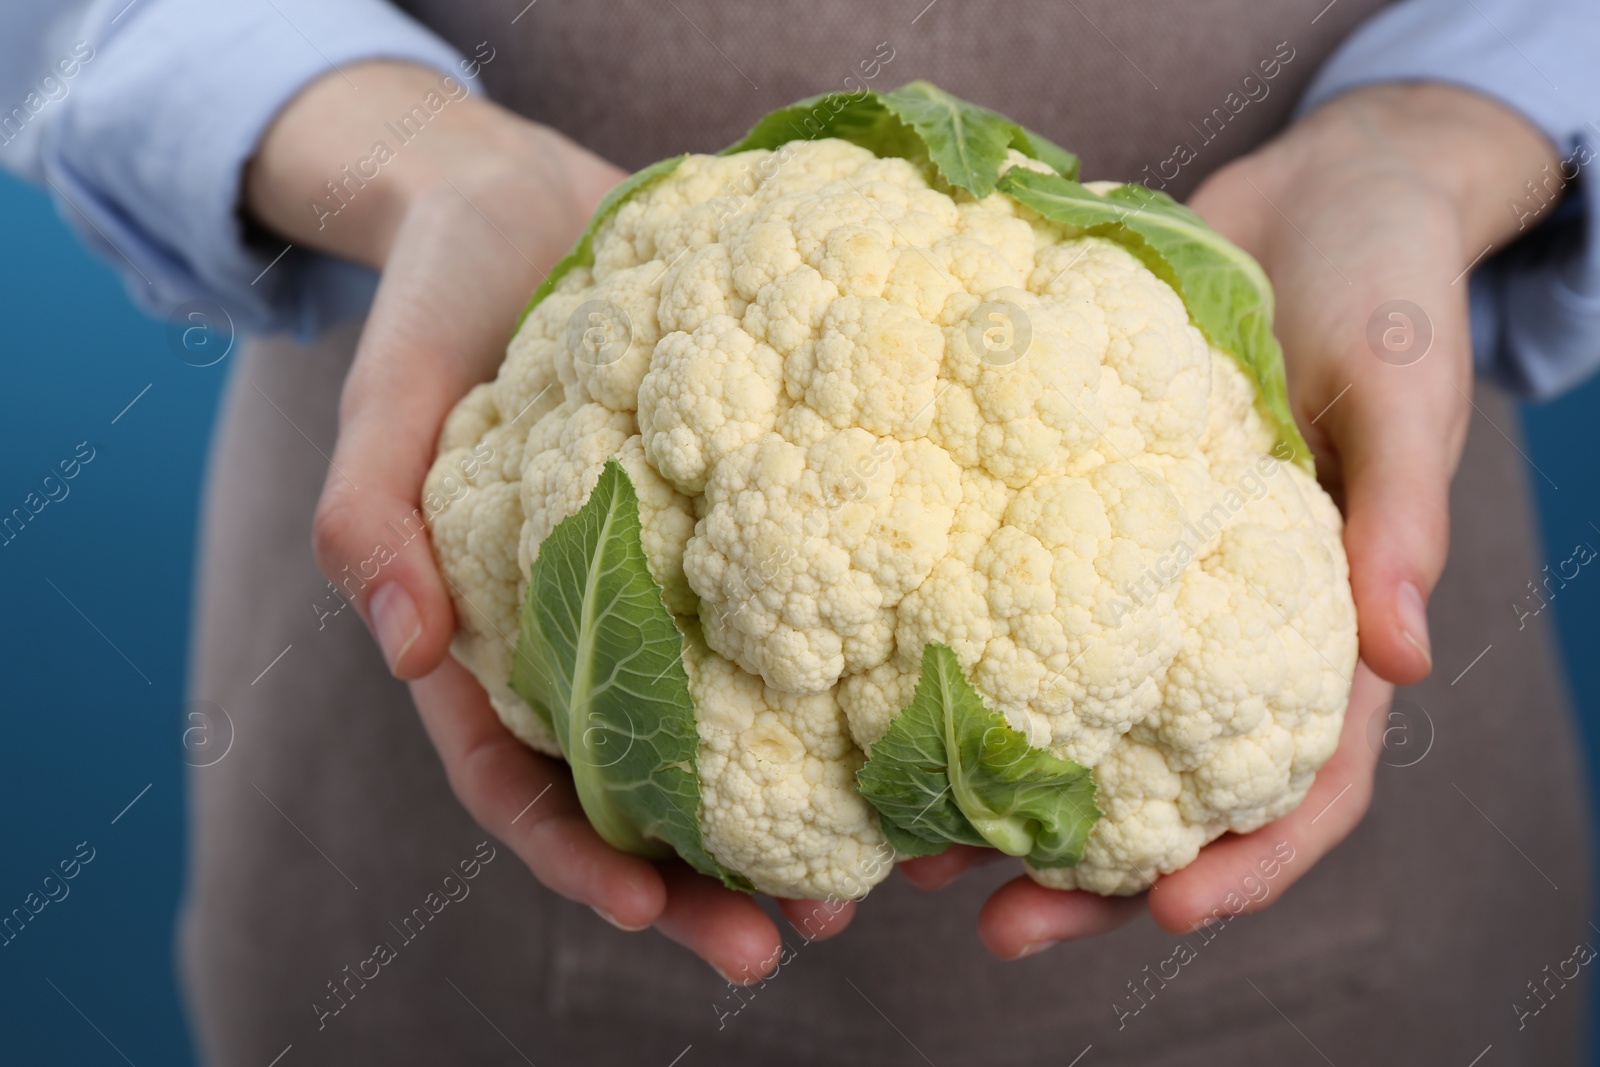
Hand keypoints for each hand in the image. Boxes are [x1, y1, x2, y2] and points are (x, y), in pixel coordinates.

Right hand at [247, 63, 851, 981]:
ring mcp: (661, 584)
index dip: (577, 859)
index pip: (521, 780)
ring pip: (723, 734)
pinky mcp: (736, 523)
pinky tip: (901, 723)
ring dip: (783, 820)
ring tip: (864, 884)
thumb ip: (371, 513)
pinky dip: (832, 691)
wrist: (527, 199)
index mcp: (490, 629)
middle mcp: (584, 627)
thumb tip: (402, 646)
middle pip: (639, 793)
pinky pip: (782, 623)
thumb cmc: (443, 296)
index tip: (650, 914)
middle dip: (700, 883)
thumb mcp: (386, 391)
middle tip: (781, 944)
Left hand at [904, 83, 1559, 954]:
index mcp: (1321, 623)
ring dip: (996, 798)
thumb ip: (1401, 513)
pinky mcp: (1070, 517)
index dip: (1246, 863)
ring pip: (1072, 726)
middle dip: (1085, 878)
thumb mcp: (1405, 386)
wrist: (1308, 194)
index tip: (1160, 911)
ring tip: (905, 852)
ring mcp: (1137, 580)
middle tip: (993, 928)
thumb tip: (1405, 655)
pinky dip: (959, 666)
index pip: (1304, 782)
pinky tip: (880, 700)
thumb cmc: (1383, 285)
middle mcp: (1221, 626)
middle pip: (1162, 794)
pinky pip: (1014, 613)